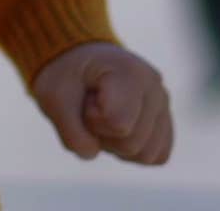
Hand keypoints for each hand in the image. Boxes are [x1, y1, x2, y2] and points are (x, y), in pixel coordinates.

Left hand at [30, 42, 172, 165]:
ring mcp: (164, 105)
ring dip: (117, 144)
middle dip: (102, 133)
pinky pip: (156, 156)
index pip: (118, 124)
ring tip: (105, 116)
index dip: (92, 120)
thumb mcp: (53, 96)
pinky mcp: (166, 123)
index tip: (84, 97)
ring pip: (145, 154)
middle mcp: (155, 87)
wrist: (81, 62)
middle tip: (91, 106)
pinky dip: (133, 152)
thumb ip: (70, 131)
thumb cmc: (68, 75)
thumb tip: (92, 153)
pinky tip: (118, 129)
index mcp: (131, 72)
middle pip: (131, 143)